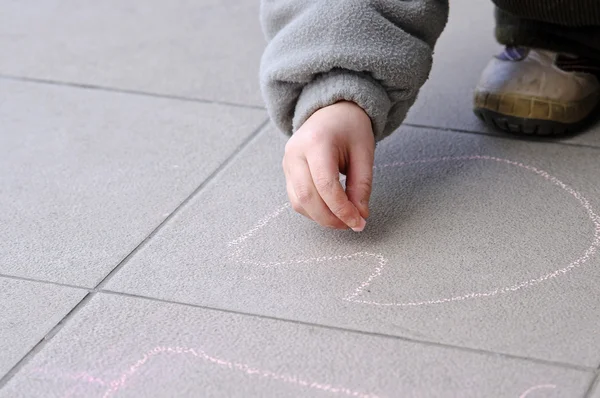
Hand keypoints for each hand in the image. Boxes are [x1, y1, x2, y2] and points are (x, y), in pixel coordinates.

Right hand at [283, 101, 374, 230]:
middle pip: (307, 197)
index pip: (325, 185)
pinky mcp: (287, 171)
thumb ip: (362, 186)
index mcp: (316, 142)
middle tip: (351, 225)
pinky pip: (296, 199)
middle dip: (330, 218)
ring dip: (321, 217)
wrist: (332, 111)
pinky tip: (331, 210)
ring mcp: (287, 162)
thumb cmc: (350, 129)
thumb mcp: (364, 153)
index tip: (358, 222)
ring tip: (343, 218)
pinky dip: (313, 210)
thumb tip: (359, 217)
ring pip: (298, 202)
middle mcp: (295, 152)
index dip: (341, 209)